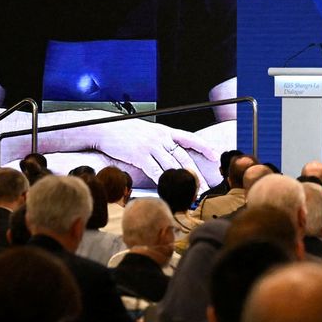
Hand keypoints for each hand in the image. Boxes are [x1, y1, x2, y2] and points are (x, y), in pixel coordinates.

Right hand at [83, 120, 222, 183]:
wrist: (105, 127)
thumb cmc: (126, 131)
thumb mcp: (148, 131)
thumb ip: (162, 141)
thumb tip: (172, 153)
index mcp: (165, 131)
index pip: (190, 138)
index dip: (204, 147)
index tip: (216, 156)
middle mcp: (161, 138)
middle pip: (183, 158)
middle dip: (196, 174)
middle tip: (205, 188)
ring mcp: (151, 146)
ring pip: (172, 166)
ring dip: (182, 182)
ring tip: (191, 193)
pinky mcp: (140, 156)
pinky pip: (155, 171)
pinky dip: (164, 182)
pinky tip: (170, 190)